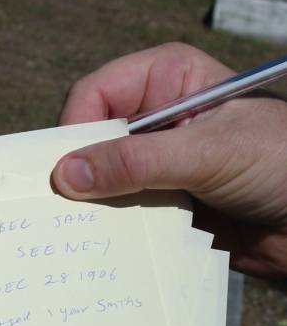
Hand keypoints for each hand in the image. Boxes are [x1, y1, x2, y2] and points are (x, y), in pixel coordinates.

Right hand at [51, 43, 286, 277]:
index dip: (74, 129)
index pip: (96, 94)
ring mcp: (158, 163)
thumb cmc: (279, 162)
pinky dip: (114, 227)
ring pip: (104, 180)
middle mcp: (155, 118)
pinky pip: (124, 212)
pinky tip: (108, 245)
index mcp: (165, 80)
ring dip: (95, 204)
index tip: (61, 171)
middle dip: (79, 172)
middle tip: (60, 207)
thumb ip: (137, 162)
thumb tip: (66, 174)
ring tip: (80, 231)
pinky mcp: (163, 203)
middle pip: (93, 139)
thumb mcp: (207, 152)